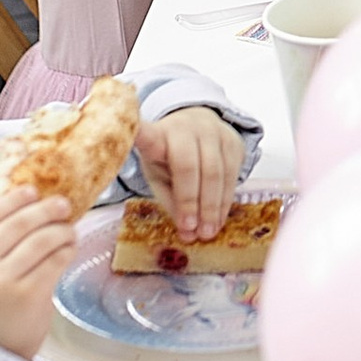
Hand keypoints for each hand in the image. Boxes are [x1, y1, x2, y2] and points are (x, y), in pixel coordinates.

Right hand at [0, 186, 76, 360]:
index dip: (14, 199)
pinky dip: (67, 249)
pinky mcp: (28, 295)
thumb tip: (25, 201)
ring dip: (61, 229)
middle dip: (45, 209)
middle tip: (62, 205)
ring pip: (40, 239)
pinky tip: (69, 248)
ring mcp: (0, 281)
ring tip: (68, 229)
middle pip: (18, 223)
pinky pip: (54, 260)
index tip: (31, 191)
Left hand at [134, 106, 241, 244]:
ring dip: (212, 207)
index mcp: (157, 136)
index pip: (147, 136)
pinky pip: (232, 175)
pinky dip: (225, 202)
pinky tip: (218, 219)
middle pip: (188, 166)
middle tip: (193, 231)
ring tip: (207, 232)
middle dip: (191, 201)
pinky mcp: (233, 141)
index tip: (127, 133)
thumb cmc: (171, 157)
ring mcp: (212, 132)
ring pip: (215, 172)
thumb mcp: (160, 176)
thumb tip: (188, 234)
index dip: (139, 135)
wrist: (198, 127)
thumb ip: (170, 202)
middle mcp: (184, 129)